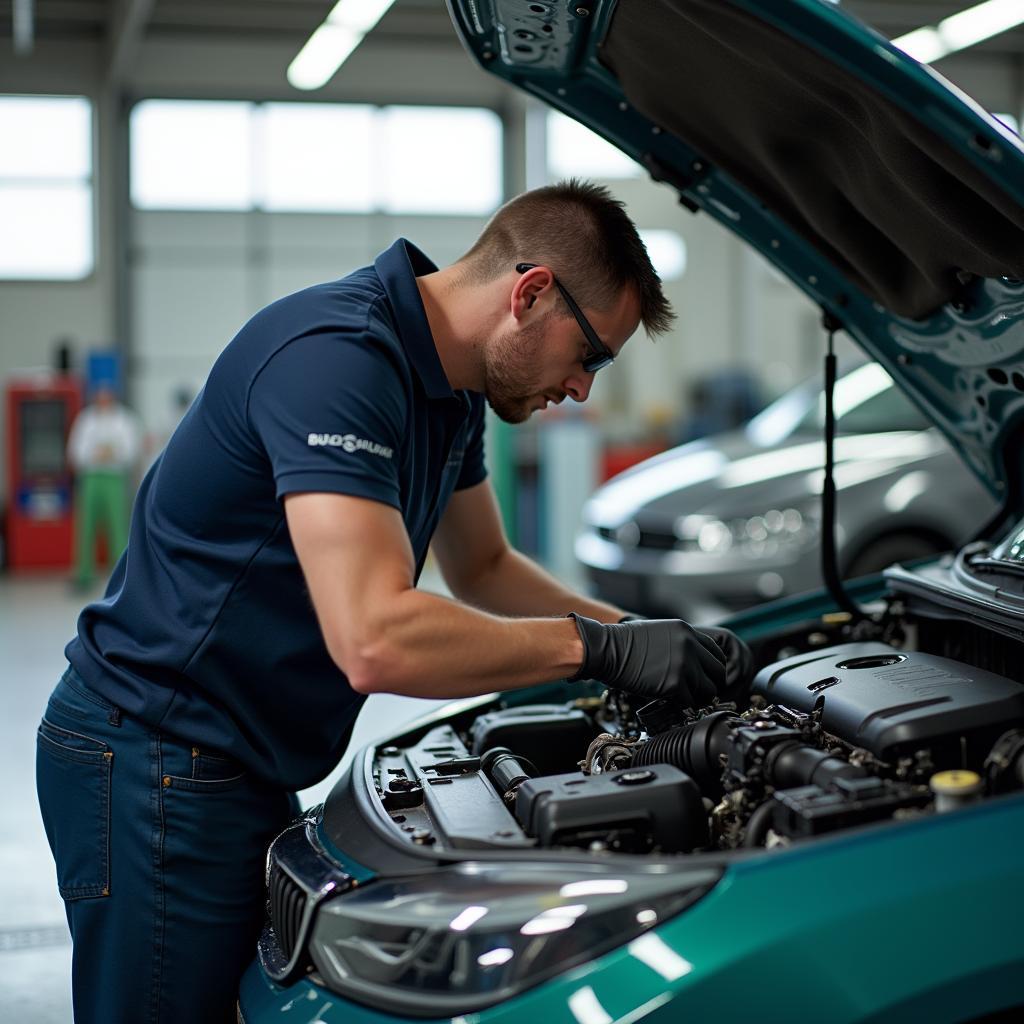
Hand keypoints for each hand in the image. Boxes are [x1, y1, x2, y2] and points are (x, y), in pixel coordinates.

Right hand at [619, 615, 753, 699]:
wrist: (606, 649)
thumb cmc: (624, 642)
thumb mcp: (659, 631)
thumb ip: (679, 642)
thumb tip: (691, 661)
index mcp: (687, 632)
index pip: (717, 653)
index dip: (714, 669)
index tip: (708, 678)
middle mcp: (690, 646)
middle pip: (718, 672)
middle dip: (711, 684)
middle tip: (700, 692)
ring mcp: (684, 665)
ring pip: (708, 690)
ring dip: (698, 697)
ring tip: (685, 699)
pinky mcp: (674, 684)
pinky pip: (690, 701)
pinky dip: (683, 705)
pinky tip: (672, 702)